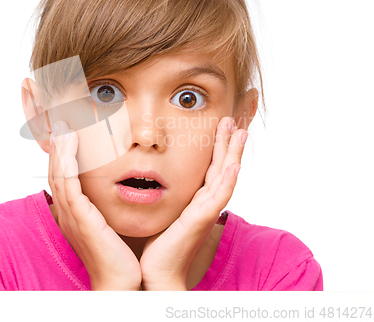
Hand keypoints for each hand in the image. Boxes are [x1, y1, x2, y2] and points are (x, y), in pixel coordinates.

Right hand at [49, 120, 141, 290]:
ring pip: (59, 174)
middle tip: (59, 119)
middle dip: (56, 144)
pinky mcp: (81, 221)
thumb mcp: (110, 220)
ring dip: (60, 148)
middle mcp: (68, 210)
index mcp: (74, 209)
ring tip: (63, 125)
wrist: (121, 281)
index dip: (62, 150)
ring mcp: (72, 215)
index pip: (63, 172)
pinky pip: (69, 188)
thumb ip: (108, 201)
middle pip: (55, 169)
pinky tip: (69, 147)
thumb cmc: (119, 253)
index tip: (66, 128)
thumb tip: (121, 181)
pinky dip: (67, 165)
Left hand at [139, 117, 246, 289]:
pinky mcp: (200, 221)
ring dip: (234, 154)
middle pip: (222, 167)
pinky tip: (234, 166)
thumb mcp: (163, 211)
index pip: (211, 167)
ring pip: (225, 177)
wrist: (157, 272)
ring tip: (240, 132)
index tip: (221, 126)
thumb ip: (167, 195)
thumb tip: (154, 177)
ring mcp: (205, 212)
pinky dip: (228, 182)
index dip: (218, 147)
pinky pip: (218, 198)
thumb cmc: (158, 244)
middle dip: (229, 143)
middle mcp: (205, 203)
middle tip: (234, 120)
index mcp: (196, 199)